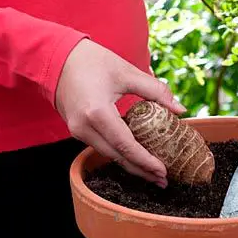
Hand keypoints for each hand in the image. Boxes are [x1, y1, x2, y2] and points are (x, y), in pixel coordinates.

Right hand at [55, 39, 185, 186]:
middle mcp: (84, 127)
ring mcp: (78, 132)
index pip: (126, 145)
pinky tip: (136, 159)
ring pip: (109, 155)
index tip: (164, 171)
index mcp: (97, 112)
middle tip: (164, 180)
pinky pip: (102, 147)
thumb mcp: (127, 72)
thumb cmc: (91, 60)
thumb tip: (181, 110)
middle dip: (141, 171)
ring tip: (154, 174)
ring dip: (131, 165)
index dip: (146, 161)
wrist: (56, 57)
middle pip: (118, 157)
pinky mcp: (77, 131)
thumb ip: (156, 91)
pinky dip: (120, 154)